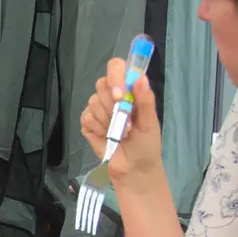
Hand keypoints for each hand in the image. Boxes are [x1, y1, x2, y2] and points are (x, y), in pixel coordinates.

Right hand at [81, 57, 163, 184]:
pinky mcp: (87, 122)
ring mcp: (98, 108)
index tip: (121, 95)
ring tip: (120, 133)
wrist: (134, 169)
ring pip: (94, 101)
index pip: (116, 67)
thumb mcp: (150, 122)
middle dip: (113, 105)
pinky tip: (107, 136)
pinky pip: (87, 117)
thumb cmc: (146, 145)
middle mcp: (111, 94)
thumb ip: (145, 99)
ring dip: (109, 120)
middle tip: (127, 123)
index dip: (116, 77)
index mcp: (128, 89)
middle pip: (102, 83)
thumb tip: (140, 77)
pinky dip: (98, 128)